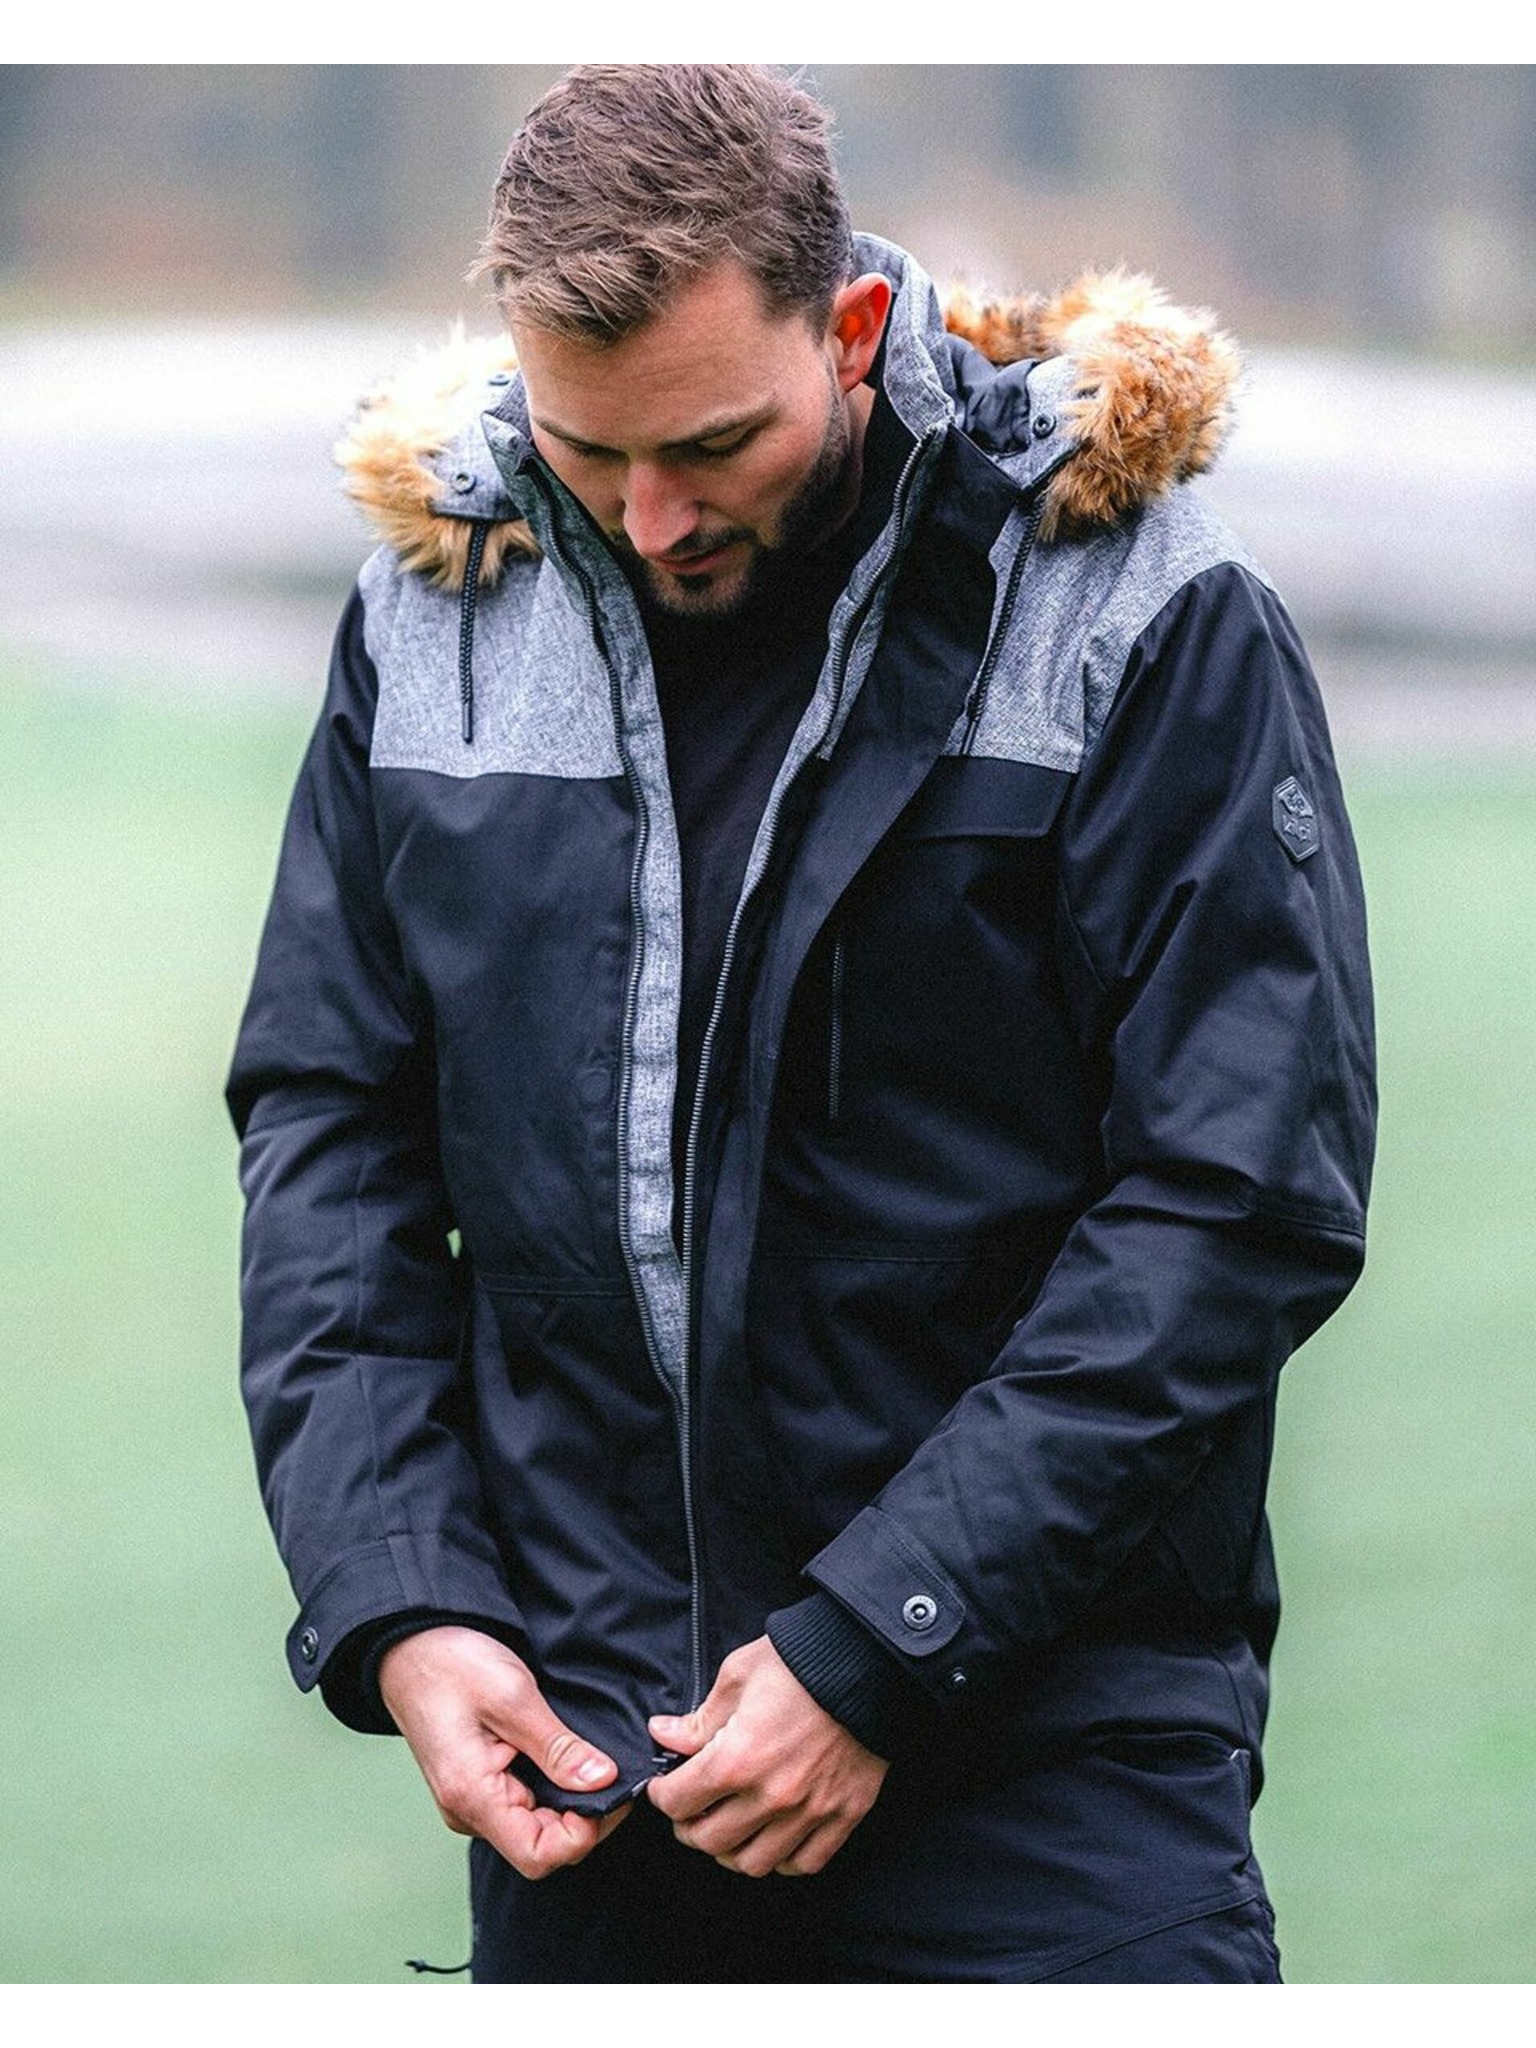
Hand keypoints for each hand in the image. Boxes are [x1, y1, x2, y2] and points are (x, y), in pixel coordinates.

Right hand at [379, 1625, 630, 1879]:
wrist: (408, 1646)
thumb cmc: (451, 1664)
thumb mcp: (512, 1696)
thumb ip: (557, 1746)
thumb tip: (602, 1781)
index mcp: (471, 1796)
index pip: (539, 1855)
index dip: (583, 1832)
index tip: (610, 1792)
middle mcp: (468, 1811)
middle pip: (541, 1845)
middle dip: (584, 1817)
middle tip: (612, 1771)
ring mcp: (471, 1801)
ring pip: (534, 1826)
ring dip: (569, 1802)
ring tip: (591, 1760)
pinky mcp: (477, 1785)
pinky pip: (522, 1805)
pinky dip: (551, 1788)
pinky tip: (566, 1759)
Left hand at [646, 1635, 887, 1878]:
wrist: (868, 1660)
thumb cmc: (800, 1661)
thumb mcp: (738, 1675)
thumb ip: (699, 1718)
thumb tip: (663, 1736)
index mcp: (737, 1759)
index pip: (677, 1802)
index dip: (662, 1794)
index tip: (665, 1786)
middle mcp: (771, 1795)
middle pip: (709, 1841)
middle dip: (689, 1826)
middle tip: (692, 1808)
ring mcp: (810, 1811)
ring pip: (753, 1863)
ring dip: (731, 1849)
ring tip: (729, 1826)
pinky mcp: (843, 1815)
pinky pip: (804, 1863)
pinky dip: (782, 1859)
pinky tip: (774, 1836)